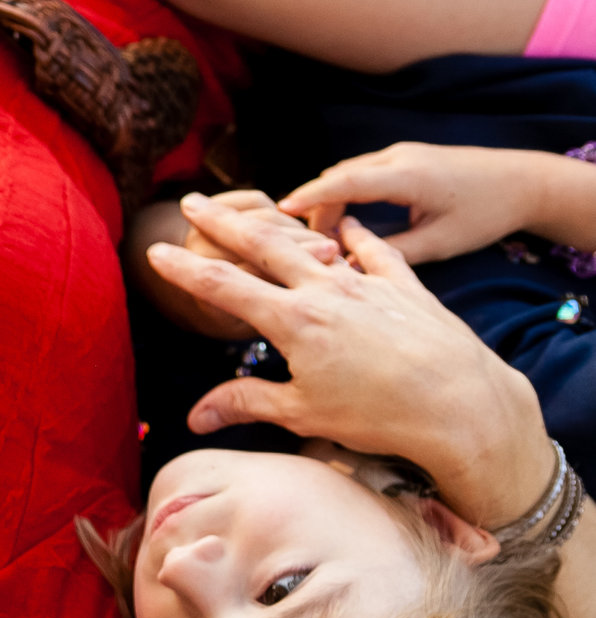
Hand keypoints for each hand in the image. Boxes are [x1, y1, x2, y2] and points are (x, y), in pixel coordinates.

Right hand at [146, 193, 550, 523]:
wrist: (461, 404)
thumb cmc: (380, 415)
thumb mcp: (303, 413)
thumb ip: (246, 403)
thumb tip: (194, 417)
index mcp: (293, 321)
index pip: (224, 287)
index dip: (184, 269)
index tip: (156, 250)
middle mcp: (326, 290)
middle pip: (262, 245)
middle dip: (222, 222)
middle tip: (193, 200)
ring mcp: (368, 282)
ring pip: (314, 241)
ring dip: (283, 224)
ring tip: (265, 209)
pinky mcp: (406, 285)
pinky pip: (374, 250)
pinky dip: (356, 237)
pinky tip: (346, 227)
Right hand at [277, 142, 562, 264]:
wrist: (524, 181)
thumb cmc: (486, 213)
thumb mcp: (440, 243)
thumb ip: (391, 254)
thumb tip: (349, 269)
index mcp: (407, 177)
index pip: (345, 183)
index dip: (310, 197)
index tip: (280, 211)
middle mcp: (399, 157)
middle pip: (338, 178)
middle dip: (315, 208)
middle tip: (307, 247)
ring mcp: (401, 153)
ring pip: (347, 174)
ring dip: (330, 202)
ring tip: (325, 240)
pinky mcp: (405, 158)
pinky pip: (361, 173)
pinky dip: (345, 195)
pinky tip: (346, 223)